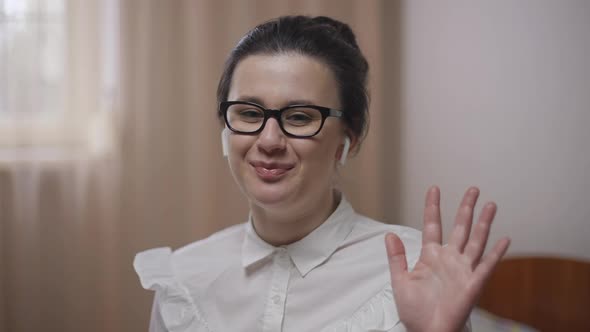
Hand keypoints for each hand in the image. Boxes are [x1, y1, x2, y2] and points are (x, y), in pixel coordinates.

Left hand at [385, 186, 510, 331]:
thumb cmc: (415, 311)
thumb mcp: (400, 282)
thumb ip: (396, 257)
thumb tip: (389, 235)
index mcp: (431, 256)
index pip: (432, 225)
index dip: (433, 207)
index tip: (434, 189)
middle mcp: (449, 259)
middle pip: (460, 227)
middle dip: (466, 208)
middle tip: (472, 189)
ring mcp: (463, 270)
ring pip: (476, 240)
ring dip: (484, 223)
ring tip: (490, 205)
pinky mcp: (473, 284)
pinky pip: (487, 265)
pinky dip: (496, 253)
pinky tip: (505, 239)